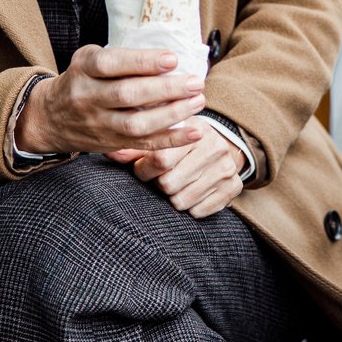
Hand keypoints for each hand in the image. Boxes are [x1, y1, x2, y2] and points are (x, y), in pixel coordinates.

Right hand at [17, 46, 206, 155]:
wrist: (50, 117)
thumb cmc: (82, 80)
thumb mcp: (89, 59)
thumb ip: (121, 57)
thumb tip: (170, 58)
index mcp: (83, 69)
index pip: (111, 64)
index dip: (142, 62)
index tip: (173, 59)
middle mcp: (87, 97)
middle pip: (127, 95)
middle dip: (166, 89)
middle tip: (196, 82)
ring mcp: (98, 124)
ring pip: (136, 124)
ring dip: (172, 114)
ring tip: (197, 102)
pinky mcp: (111, 143)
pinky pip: (143, 144)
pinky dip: (172, 140)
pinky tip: (194, 132)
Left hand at [108, 117, 246, 218]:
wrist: (222, 145)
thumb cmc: (181, 144)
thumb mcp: (161, 138)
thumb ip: (134, 147)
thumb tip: (108, 152)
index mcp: (192, 130)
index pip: (161, 159)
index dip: (145, 170)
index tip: (144, 170)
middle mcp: (213, 147)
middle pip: (169, 184)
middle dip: (160, 185)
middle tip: (163, 178)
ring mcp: (226, 168)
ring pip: (182, 201)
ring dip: (174, 197)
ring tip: (177, 184)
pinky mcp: (234, 188)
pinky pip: (199, 211)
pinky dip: (191, 207)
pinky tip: (192, 192)